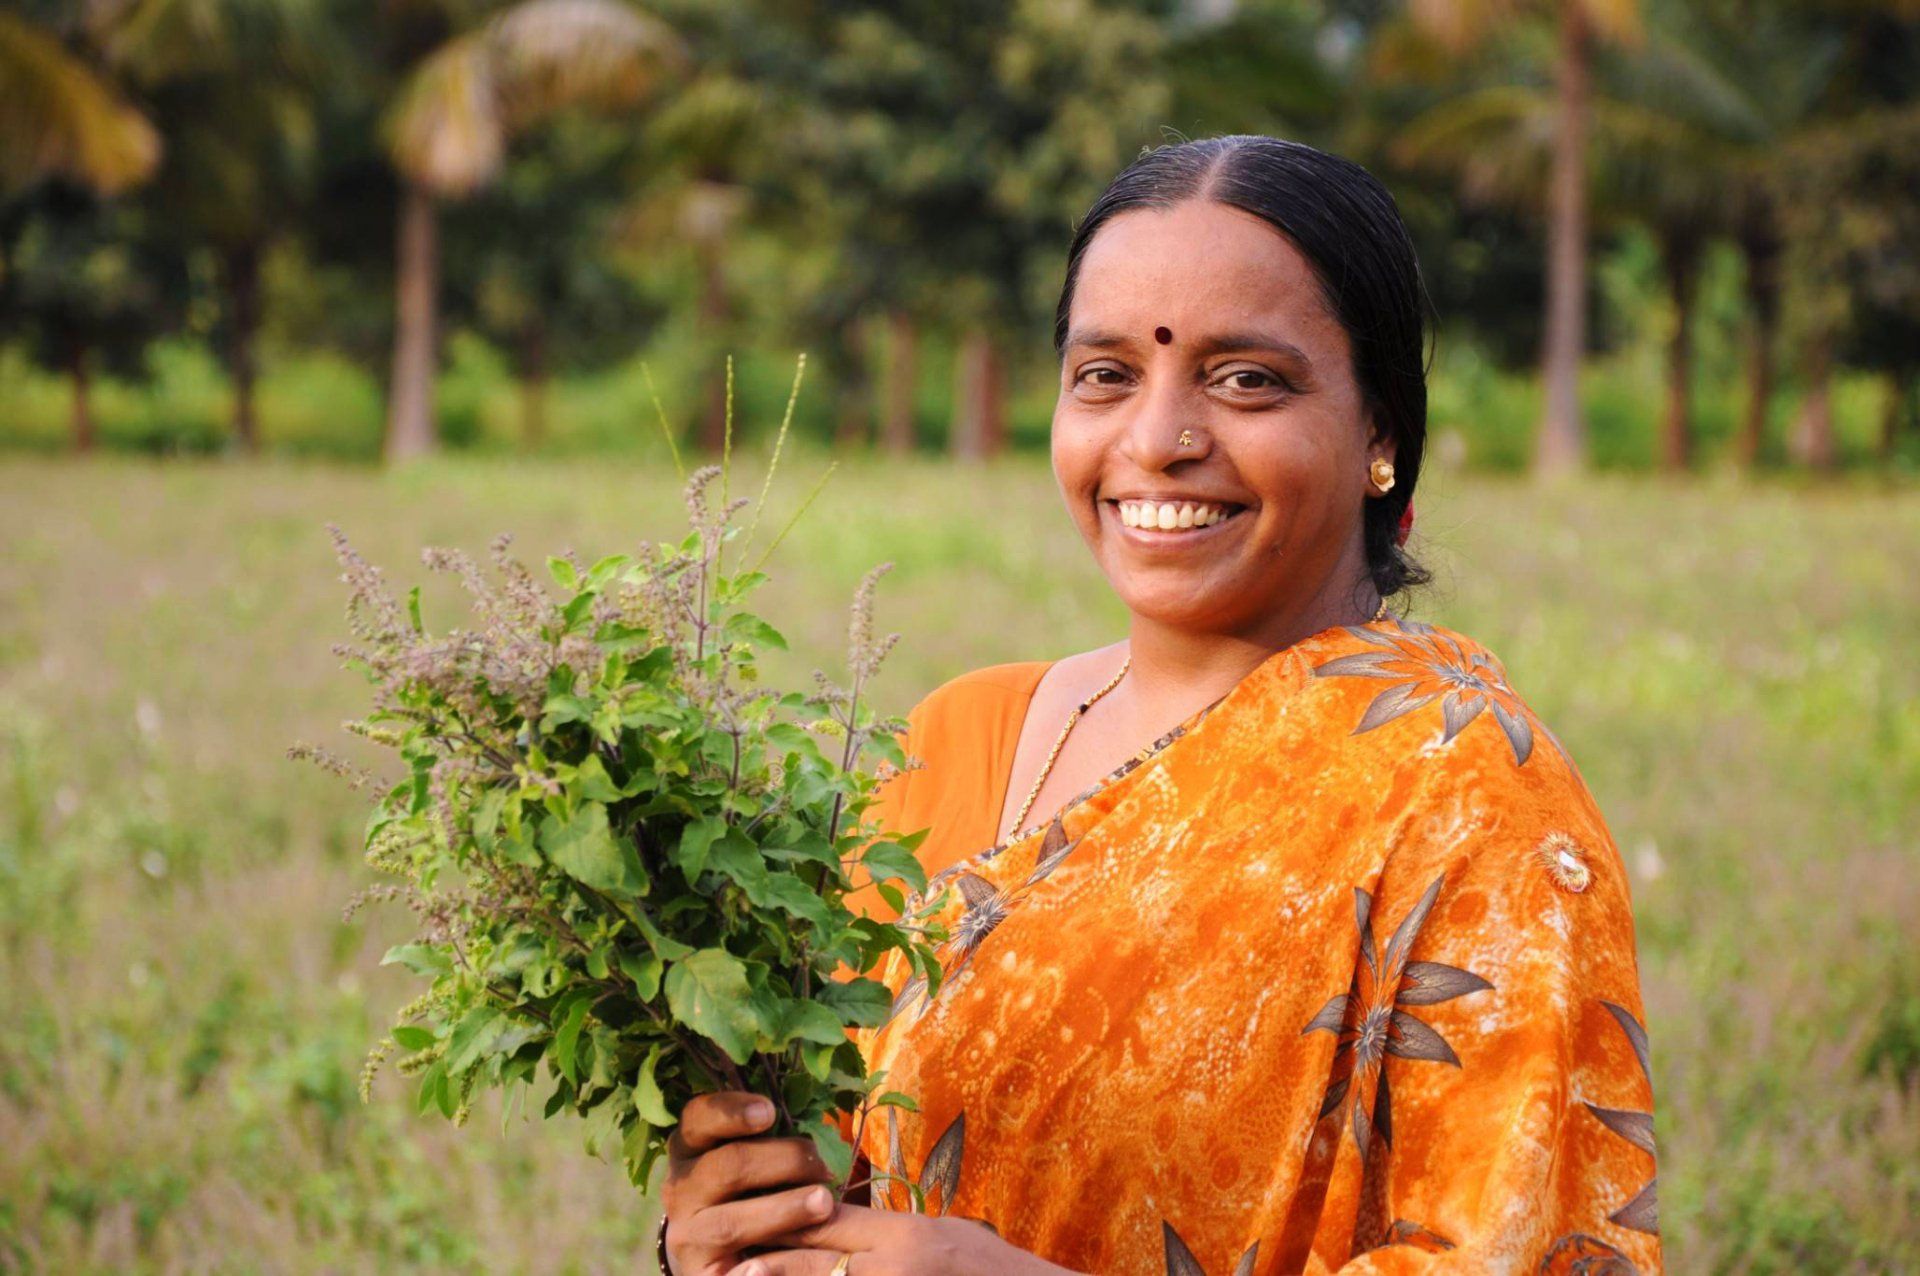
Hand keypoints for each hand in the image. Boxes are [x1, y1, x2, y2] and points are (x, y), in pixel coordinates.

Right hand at [659, 1091, 841, 1275]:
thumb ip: (768, 1140)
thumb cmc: (746, 1192)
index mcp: (689, 1149)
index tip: (769, 1111)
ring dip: (783, 1210)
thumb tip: (814, 1126)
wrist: (716, 1255)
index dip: (731, 1111)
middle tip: (821, 1166)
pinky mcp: (699, 1274)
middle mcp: (680, 1189)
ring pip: (731, 1222)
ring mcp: (687, 1234)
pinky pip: (731, 1273)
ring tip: (823, 1203)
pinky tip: (774, 1264)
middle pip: (727, 1167)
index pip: (698, 1118)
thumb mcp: (748, 1159)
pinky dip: (754, 1269)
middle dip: (781, 1161)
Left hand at [726, 1201, 1070, 1275]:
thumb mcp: (943, 1238)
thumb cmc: (992, 1271)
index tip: (744, 1221)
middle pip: (818, 1257)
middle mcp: (897, 1262)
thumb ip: (892, 1235)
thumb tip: (841, 1231)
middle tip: (719, 1267)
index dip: (785, 1221)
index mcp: (906, 1235)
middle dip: (766, 1262)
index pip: (832, 1221)